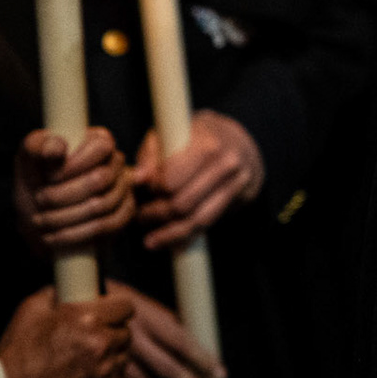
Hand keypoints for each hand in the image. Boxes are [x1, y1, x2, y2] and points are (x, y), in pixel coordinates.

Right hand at [0, 286, 132, 377]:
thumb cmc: (17, 355)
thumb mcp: (30, 311)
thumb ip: (53, 293)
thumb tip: (65, 287)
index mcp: (87, 318)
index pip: (126, 306)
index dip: (116, 307)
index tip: (109, 311)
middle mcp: (102, 343)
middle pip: (126, 332)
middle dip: (112, 331)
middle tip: (95, 336)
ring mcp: (105, 370)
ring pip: (124, 356)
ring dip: (111, 355)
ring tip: (89, 358)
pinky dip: (108, 377)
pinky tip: (89, 376)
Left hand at [12, 126, 133, 253]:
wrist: (39, 218)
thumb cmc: (35, 182)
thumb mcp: (27, 162)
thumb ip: (37, 147)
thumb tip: (57, 147)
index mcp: (97, 141)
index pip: (101, 146)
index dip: (74, 164)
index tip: (49, 178)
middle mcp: (116, 163)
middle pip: (101, 178)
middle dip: (64, 194)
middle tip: (40, 200)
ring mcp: (123, 189)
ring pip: (102, 205)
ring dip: (65, 216)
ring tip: (42, 220)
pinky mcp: (123, 214)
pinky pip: (107, 226)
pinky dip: (75, 234)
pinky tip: (54, 236)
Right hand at [104, 280, 224, 377]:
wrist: (64, 301)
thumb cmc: (101, 297)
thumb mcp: (133, 299)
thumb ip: (161, 318)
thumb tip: (188, 335)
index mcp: (145, 316)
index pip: (181, 342)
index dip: (202, 360)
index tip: (221, 374)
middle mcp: (132, 338)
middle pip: (169, 369)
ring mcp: (113, 357)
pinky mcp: (95, 372)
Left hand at [132, 110, 264, 250]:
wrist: (239, 143)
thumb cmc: (195, 137)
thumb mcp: (171, 135)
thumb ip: (151, 155)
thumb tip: (136, 180)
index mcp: (206, 144)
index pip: (171, 180)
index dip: (152, 190)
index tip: (142, 190)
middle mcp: (225, 164)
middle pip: (182, 204)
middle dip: (156, 214)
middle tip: (141, 216)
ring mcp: (236, 183)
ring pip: (195, 220)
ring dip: (168, 232)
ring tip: (149, 239)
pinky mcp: (238, 200)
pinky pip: (207, 225)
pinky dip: (185, 237)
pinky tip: (168, 243)